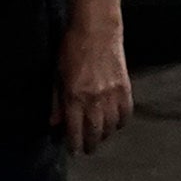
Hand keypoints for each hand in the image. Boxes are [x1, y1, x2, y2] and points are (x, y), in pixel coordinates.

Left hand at [54, 13, 131, 153]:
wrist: (97, 30)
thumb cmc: (71, 49)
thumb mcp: (57, 75)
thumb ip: (56, 102)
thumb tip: (54, 123)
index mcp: (75, 97)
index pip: (75, 130)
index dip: (75, 144)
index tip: (74, 151)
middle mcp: (94, 100)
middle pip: (95, 133)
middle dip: (91, 144)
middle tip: (87, 149)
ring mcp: (112, 95)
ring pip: (111, 127)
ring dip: (105, 134)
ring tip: (99, 135)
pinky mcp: (126, 88)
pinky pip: (125, 114)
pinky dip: (120, 122)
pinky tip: (114, 123)